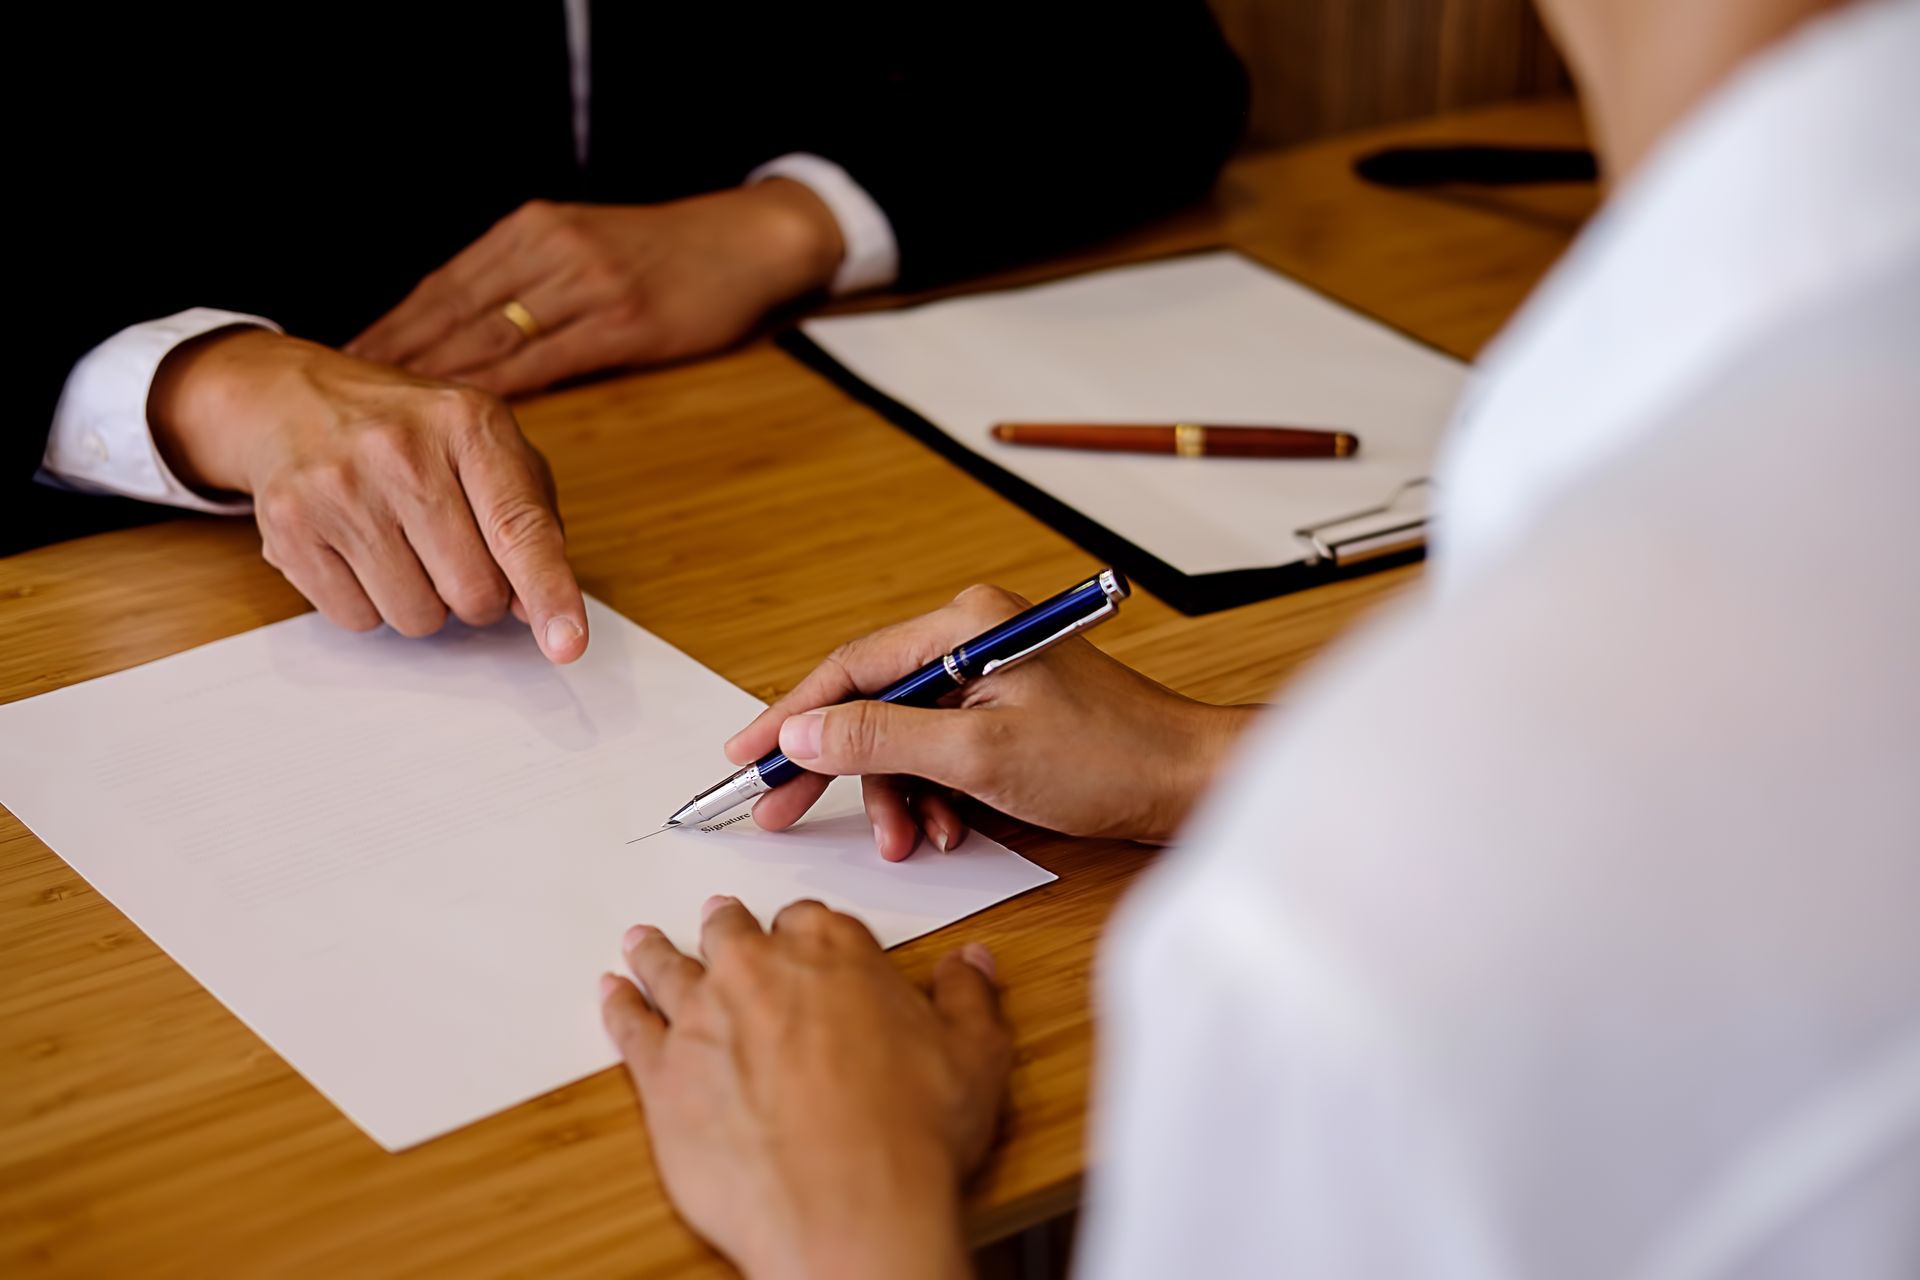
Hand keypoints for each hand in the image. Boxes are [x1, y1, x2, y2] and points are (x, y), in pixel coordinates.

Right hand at [149, 327, 587, 660]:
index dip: (549, 592)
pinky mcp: (289, 527)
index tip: (567, 644)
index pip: (519, 527)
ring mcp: (339, 488)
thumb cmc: (410, 435)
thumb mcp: (485, 447)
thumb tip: (531, 607)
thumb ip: (527, 521)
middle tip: (453, 555)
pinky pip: (358, 619)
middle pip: (473, 592)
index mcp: (469, 423)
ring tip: (400, 545)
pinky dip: (369, 603)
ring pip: (417, 616)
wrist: (292, 401)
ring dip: (422, 602)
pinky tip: (357, 551)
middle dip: (477, 595)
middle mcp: (401, 450)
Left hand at [345, 181, 844, 396]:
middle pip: (452, 310)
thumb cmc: (671, 256)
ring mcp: (583, 283)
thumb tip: (467, 336)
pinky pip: (545, 361)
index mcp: (531, 230)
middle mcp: (548, 250)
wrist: (751, 240)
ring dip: (434, 383)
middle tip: (342, 403)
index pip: (444, 285)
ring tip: (389, 422)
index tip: (345, 364)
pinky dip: (498, 393)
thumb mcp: (589, 247)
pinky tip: (465, 422)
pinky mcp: (621, 321)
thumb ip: (531, 284)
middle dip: (394, 359)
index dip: (392, 328)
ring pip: (489, 337)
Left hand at [601, 897, 1005, 1279]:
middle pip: (732, 932)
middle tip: (722, 921)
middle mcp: (761, 970)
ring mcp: (703, 1019)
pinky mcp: (662, 1076)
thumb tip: (971, 964)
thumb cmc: (911, 1137)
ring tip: (643, 941)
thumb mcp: (975, 1057)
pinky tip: (612, 995)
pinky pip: (629, 1026)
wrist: (849, 1209)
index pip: (812, 920)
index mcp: (835, 952)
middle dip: (728, 927)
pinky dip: (619, 1006)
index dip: (809, 932)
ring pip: (670, 968)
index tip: (806, 940)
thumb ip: (967, 1000)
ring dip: (656, 951)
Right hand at [725, 585, 1256, 855]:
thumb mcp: (979, 756)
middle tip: (784, 816)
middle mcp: (974, 639)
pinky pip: (942, 754)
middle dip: (837, 768)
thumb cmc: (1107, 758)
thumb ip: (883, 741)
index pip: (851, 666)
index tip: (746, 758)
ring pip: (905, 739)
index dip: (790, 715)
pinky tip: (951, 831)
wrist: (1189, 783)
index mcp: (966, 624)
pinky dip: (936, 797)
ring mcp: (992, 677)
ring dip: (898, 796)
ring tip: (913, 842)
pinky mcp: (1008, 714)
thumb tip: (804, 735)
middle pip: (872, 703)